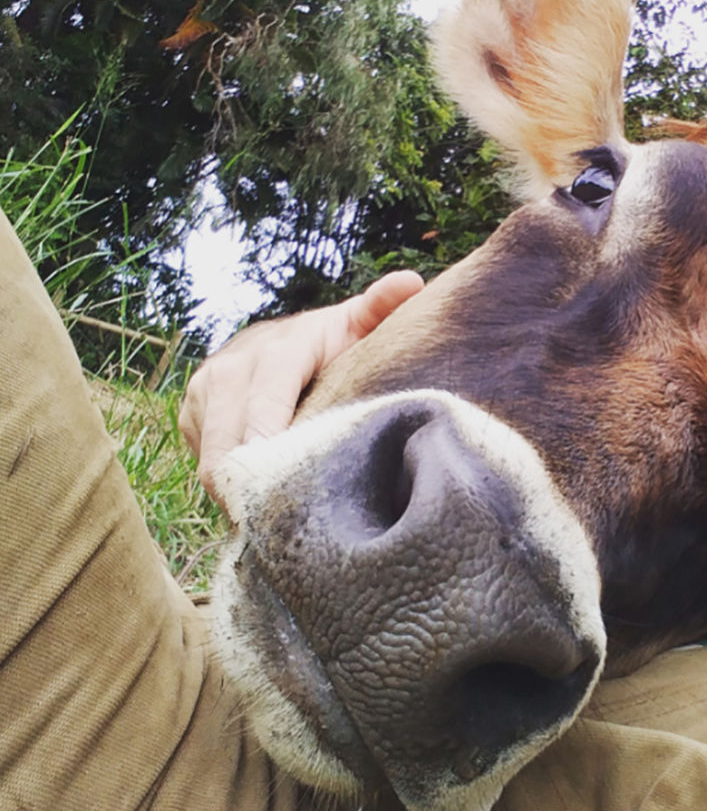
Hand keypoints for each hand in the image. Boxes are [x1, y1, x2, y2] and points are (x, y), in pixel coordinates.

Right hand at [179, 271, 423, 502]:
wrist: (281, 340)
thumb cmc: (333, 344)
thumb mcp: (358, 327)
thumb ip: (380, 308)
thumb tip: (411, 281)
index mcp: (277, 349)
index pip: (265, 402)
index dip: (268, 444)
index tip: (278, 484)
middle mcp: (231, 367)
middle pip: (228, 443)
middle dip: (250, 485)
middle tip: (282, 529)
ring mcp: (204, 391)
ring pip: (210, 458)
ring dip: (238, 490)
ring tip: (274, 520)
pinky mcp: (190, 414)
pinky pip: (201, 459)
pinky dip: (227, 482)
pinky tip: (258, 494)